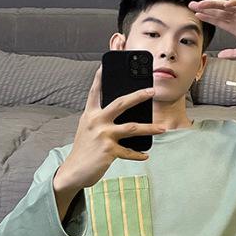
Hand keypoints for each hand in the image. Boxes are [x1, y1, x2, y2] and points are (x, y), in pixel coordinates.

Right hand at [55, 65, 165, 191]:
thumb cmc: (84, 150)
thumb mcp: (88, 130)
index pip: (95, 91)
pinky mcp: (108, 150)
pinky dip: (138, 154)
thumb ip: (100, 120)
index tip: (106, 64)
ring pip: (132, 127)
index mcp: (90, 114)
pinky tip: (146, 155)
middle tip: (152, 91)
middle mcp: (96, 121)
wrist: (73, 171)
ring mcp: (103, 135)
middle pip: (121, 103)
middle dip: (139, 95)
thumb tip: (124, 116)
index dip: (100, 77)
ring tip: (162, 128)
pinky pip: (129, 151)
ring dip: (150, 128)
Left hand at [188, 0, 235, 60]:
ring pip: (228, 5)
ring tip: (203, 4)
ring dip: (215, 4)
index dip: (208, 18)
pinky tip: (226, 4)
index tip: (197, 15)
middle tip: (193, 6)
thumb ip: (233, 54)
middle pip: (219, 11)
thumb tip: (220, 56)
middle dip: (206, 8)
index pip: (219, 21)